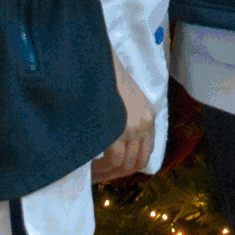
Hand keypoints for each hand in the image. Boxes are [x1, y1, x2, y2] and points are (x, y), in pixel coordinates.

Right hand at [91, 55, 154, 182]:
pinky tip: (86, 166)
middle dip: (115, 174)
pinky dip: (99, 167)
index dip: (127, 167)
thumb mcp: (120, 98)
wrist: (94, 58)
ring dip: (105, 173)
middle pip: (137, 163)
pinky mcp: (119, 129)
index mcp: (148, 114)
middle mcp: (146, 122)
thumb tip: (108, 147)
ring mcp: (134, 126)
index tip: (108, 171)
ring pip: (124, 164)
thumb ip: (121, 119)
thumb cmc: (101, 76)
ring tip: (87, 173)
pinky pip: (112, 159)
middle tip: (95, 177)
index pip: (145, 153)